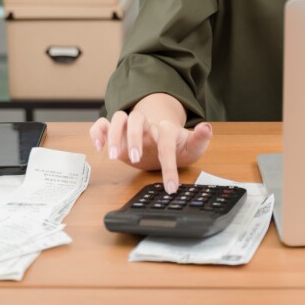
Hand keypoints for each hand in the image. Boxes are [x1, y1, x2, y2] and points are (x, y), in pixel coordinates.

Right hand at [89, 93, 212, 193]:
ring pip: (118, 118)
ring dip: (114, 135)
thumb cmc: (178, 147)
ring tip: (114, 156)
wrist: (165, 144)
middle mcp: (147, 126)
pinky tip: (99, 147)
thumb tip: (207, 127)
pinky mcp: (118, 135)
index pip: (166, 142)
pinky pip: (102, 125)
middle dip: (134, 137)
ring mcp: (131, 129)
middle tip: (135, 158)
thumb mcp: (192, 146)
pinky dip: (97, 132)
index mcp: (166, 129)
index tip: (170, 186)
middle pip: (137, 119)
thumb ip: (200, 138)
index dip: (169, 164)